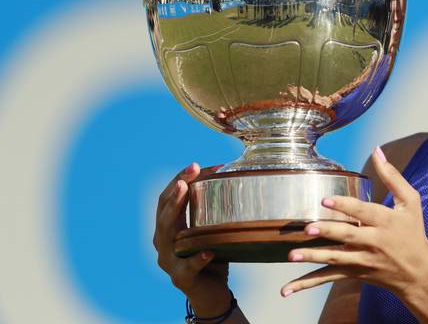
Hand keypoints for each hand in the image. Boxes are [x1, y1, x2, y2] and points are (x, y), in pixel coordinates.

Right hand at [154, 163, 230, 313]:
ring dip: (175, 210)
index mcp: (168, 229)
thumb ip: (213, 211)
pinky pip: (188, 266)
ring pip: (167, 233)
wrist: (211, 293)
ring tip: (185, 192)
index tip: (194, 165)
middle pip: (164, 211)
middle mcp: (163, 242)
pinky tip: (208, 252)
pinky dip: (198, 258)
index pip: (167, 199)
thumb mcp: (210, 230)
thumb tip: (233, 178)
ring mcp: (169, 261)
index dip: (178, 180)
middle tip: (191, 170)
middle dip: (176, 187)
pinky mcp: (181, 278)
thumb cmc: (213, 256)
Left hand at [280, 147, 427, 297]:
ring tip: (293, 254)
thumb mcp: (410, 202)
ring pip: (336, 259)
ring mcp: (363, 260)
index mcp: (386, 222)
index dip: (345, 206)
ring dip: (314, 257)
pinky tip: (286, 289)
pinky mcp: (355, 273)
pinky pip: (328, 279)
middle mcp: (375, 242)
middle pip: (348, 236)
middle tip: (309, 228)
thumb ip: (393, 176)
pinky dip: (307, 284)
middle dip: (328, 232)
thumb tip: (377, 150)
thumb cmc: (413, 232)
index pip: (363, 212)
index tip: (325, 200)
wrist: (418, 273)